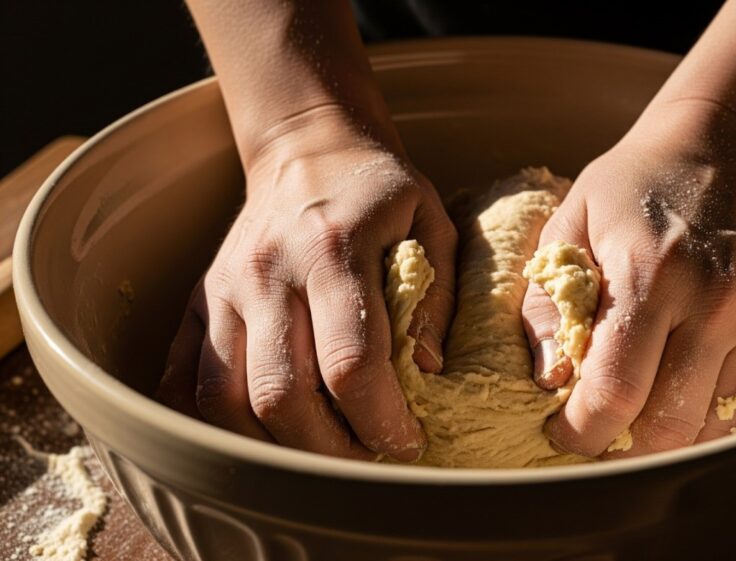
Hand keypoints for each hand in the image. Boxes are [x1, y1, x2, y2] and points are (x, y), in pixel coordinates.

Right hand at [156, 121, 455, 461]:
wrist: (306, 149)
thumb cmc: (380, 194)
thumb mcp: (432, 227)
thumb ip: (435, 301)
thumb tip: (426, 374)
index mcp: (333, 251)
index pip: (350, 363)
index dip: (381, 421)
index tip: (406, 443)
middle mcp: (268, 272)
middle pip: (280, 395)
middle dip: (330, 451)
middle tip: (368, 455)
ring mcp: (223, 288)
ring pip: (224, 401)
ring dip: (275, 449)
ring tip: (323, 450)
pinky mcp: (196, 301)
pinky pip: (182, 382)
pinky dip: (214, 425)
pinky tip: (261, 436)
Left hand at [522, 110, 735, 457]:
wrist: (721, 150)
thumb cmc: (630, 188)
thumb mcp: (568, 225)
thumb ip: (547, 305)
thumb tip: (548, 380)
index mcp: (650, 274)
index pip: (617, 390)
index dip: (582, 431)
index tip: (561, 432)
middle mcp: (714, 302)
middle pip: (668, 426)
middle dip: (620, 450)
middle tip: (594, 436)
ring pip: (711, 430)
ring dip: (664, 445)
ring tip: (632, 425)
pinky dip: (706, 425)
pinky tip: (675, 407)